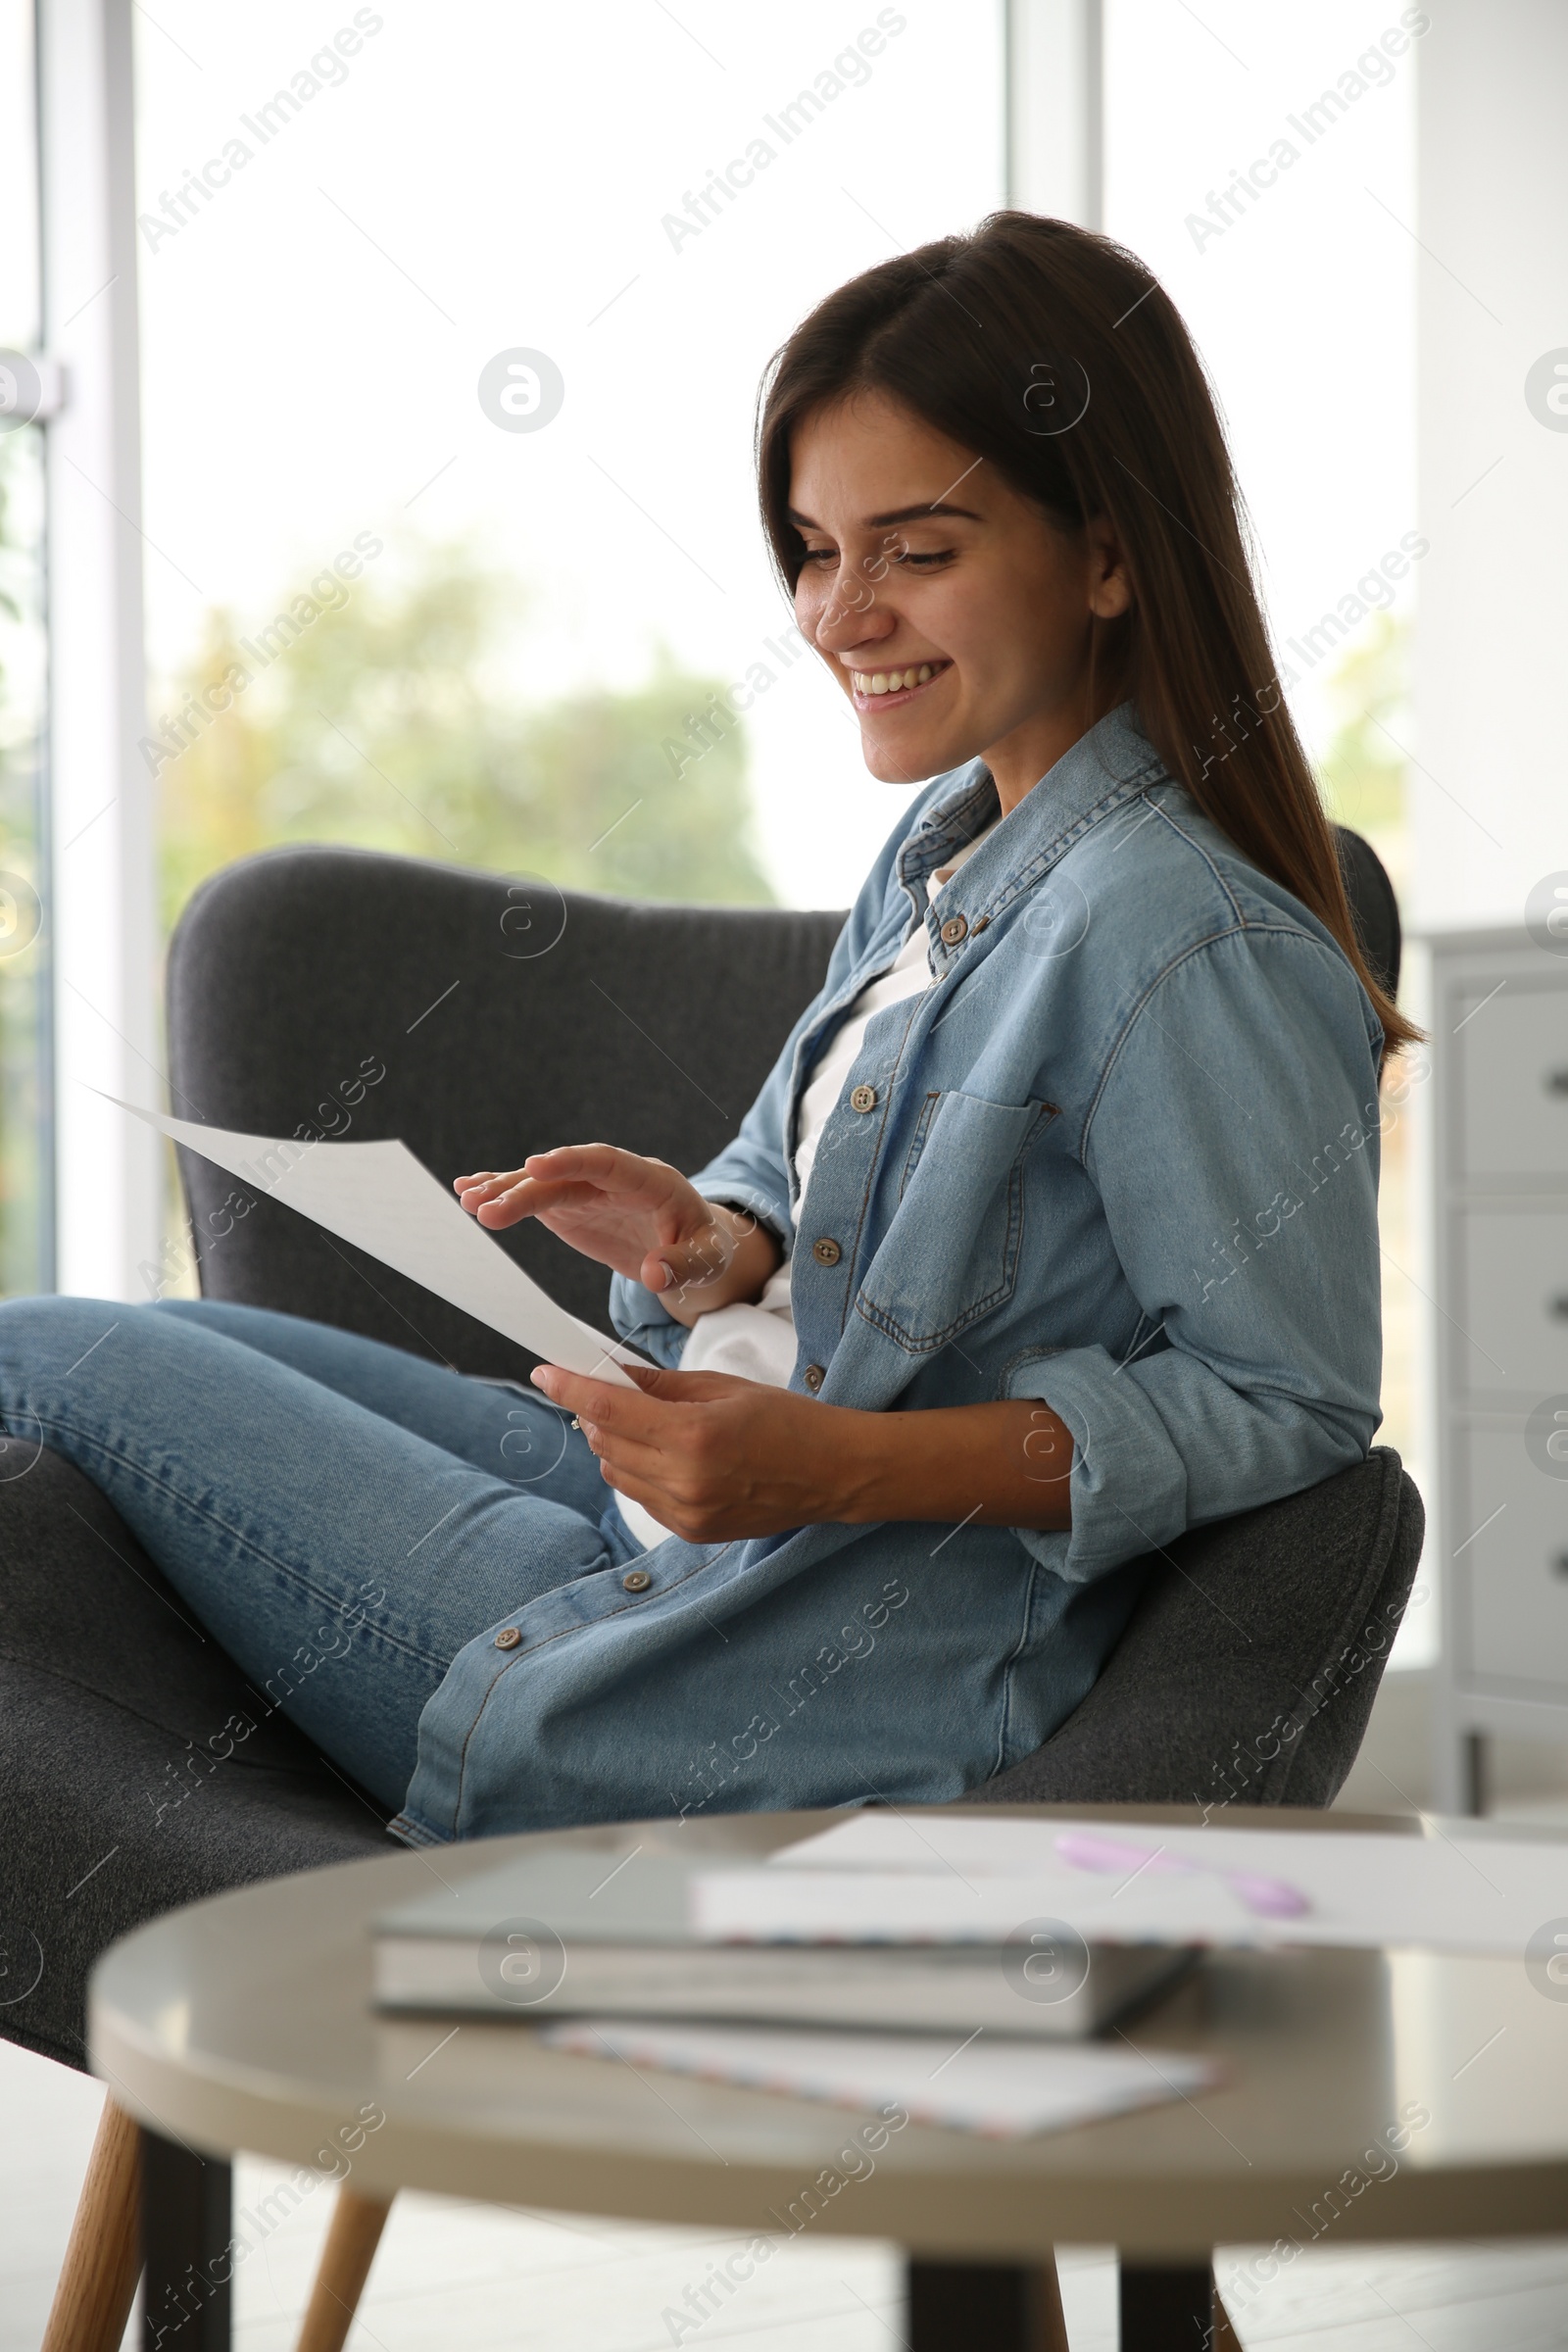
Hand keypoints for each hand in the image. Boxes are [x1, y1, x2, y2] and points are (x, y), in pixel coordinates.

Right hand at [453, 1145, 779, 1322]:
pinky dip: (505, 1192)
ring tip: (466, 1200)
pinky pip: (536, 1195)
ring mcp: (590, 1190)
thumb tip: (653, 1275)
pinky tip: (470, 1190)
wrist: (695, 1246)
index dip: (571, 1161)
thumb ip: (682, 1265)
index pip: (608, 1163)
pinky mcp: (573, 1205)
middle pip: (565, 1177)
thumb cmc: (705, 1249)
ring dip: (505, 1189)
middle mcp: (615, 1178)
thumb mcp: (706, 1260)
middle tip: (484, 1209)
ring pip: (544, 1184)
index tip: (535, 1164)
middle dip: (524, 1189)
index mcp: (652, 1181)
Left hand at [530, 1364, 1076, 1540]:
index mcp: (693, 1434)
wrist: (834, 1473)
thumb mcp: (723, 1388)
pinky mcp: (691, 1531)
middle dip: (598, 1412)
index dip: (569, 1388)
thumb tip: (612, 1373)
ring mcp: (686, 1511)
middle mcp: (684, 1479)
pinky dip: (640, 1472)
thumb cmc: (787, 1420)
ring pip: (615, 1471)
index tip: (544, 1371)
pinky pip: (640, 1496)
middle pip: (605, 1441)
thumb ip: (662, 1384)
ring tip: (653, 1426)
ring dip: (616, 1444)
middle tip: (613, 1392)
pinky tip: (671, 1457)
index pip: (608, 1408)